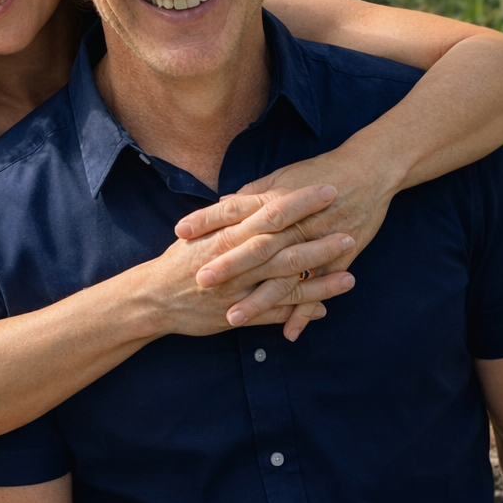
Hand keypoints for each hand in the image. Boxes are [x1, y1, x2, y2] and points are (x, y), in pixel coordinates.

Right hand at [145, 183, 355, 339]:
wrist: (151, 298)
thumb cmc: (176, 262)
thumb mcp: (200, 233)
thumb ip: (227, 217)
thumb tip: (249, 199)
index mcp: (227, 234)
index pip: (271, 212)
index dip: (301, 202)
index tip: (327, 189)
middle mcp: (235, 261)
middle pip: (284, 246)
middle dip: (319, 238)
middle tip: (350, 228)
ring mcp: (239, 289)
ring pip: (286, 282)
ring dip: (318, 279)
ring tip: (351, 274)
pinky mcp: (238, 314)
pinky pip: (275, 313)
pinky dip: (299, 311)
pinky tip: (326, 308)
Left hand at [179, 155, 394, 339]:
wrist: (371, 168)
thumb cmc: (322, 171)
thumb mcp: (283, 177)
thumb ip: (253, 195)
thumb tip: (224, 204)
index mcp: (276, 199)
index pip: (235, 210)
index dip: (208, 220)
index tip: (180, 232)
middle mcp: (294, 222)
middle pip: (256, 246)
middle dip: (228, 266)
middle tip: (199, 282)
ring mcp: (317, 241)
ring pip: (283, 275)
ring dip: (258, 299)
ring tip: (233, 317)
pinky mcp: (339, 258)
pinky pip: (319, 289)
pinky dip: (304, 313)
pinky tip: (287, 335)